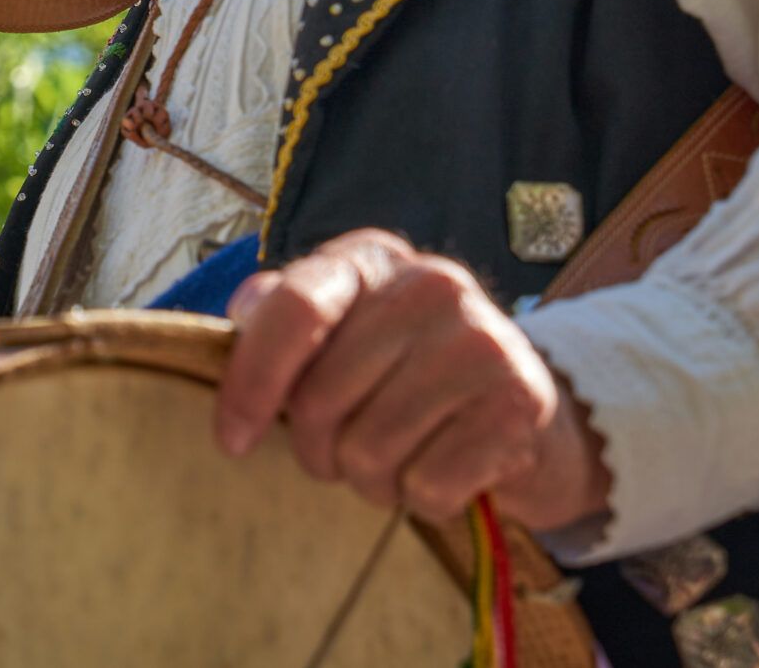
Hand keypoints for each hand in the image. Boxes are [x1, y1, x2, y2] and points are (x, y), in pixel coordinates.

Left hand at [214, 228, 610, 532]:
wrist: (525, 414)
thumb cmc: (410, 375)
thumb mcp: (346, 332)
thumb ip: (285, 318)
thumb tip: (244, 310)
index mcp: (372, 258)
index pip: (295, 308)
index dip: (251, 381)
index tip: (233, 441)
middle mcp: (431, 283)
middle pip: (320, 399)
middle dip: (319, 449)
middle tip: (346, 452)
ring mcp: (481, 339)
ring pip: (369, 452)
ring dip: (373, 480)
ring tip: (401, 460)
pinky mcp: (519, 401)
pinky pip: (428, 485)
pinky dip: (425, 500)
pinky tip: (445, 472)